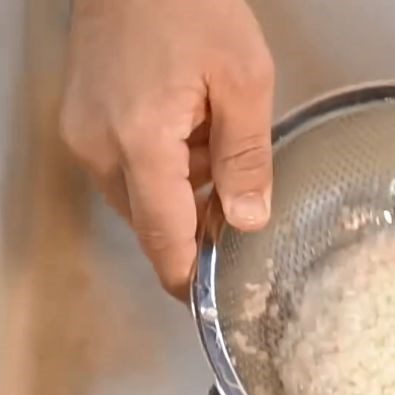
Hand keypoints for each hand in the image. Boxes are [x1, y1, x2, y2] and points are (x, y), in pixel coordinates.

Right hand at [61, 0, 274, 298]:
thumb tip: (248, 221)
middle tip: (237, 200)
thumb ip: (246, 158)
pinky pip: (128, 174)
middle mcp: (101, 151)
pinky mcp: (84, 126)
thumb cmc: (192, 6)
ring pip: (141, 202)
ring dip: (182, 196)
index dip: (189, 281)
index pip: (165, 241)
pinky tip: (189, 131)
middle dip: (197, 228)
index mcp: (141, 144)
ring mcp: (86, 138)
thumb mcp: (243, 81)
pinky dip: (164, 171)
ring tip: (213, 141)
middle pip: (153, 226)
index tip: (211, 304)